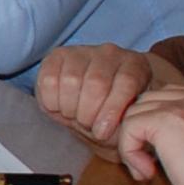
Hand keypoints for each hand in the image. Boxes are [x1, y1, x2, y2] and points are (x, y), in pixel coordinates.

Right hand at [34, 44, 155, 146]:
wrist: (96, 103)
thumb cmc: (115, 114)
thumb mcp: (128, 121)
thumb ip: (127, 124)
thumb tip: (116, 129)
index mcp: (134, 65)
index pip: (125, 83)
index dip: (111, 110)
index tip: (102, 132)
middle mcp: (110, 53)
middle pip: (96, 82)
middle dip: (88, 113)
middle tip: (87, 125)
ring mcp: (82, 52)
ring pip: (71, 80)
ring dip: (70, 108)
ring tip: (75, 117)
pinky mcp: (57, 56)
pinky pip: (48, 79)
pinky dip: (51, 101)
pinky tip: (60, 107)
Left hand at [113, 83, 183, 184]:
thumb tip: (164, 143)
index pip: (169, 98)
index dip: (157, 126)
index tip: (161, 156)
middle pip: (148, 101)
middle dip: (141, 132)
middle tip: (148, 164)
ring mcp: (183, 106)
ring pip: (135, 112)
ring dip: (133, 143)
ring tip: (147, 171)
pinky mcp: (167, 121)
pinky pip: (129, 127)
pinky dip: (129, 152)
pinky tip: (147, 173)